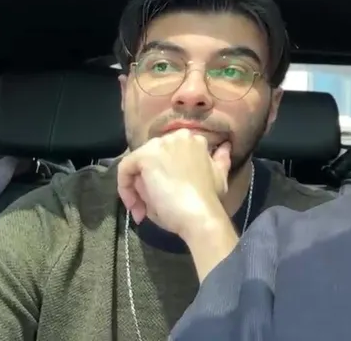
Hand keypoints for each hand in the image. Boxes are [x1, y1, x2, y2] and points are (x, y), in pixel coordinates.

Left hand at [117, 130, 233, 240]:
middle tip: (149, 206)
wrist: (201, 214)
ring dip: (136, 187)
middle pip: (150, 157)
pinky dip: (124, 188)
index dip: (163, 175)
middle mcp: (176, 136)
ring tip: (143, 210)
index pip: (166, 153)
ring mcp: (161, 144)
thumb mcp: (219, 175)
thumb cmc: (209, 199)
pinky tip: (135, 206)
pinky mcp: (146, 157)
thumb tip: (226, 146)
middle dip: (147, 182)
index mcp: (194, 139)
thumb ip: (219, 159)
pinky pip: (125, 169)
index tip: (165, 196)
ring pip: (137, 164)